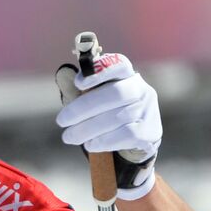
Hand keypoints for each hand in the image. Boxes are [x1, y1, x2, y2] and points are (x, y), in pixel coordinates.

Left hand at [56, 52, 160, 199]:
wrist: (130, 145)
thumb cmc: (104, 116)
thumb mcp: (90, 101)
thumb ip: (77, 89)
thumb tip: (63, 73)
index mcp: (126, 76)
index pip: (119, 64)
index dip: (100, 70)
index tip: (78, 83)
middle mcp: (141, 90)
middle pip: (115, 93)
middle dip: (83, 108)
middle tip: (61, 120)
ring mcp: (148, 110)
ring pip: (117, 117)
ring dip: (87, 129)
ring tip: (69, 137)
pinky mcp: (149, 131)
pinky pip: (125, 135)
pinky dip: (103, 140)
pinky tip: (90, 144)